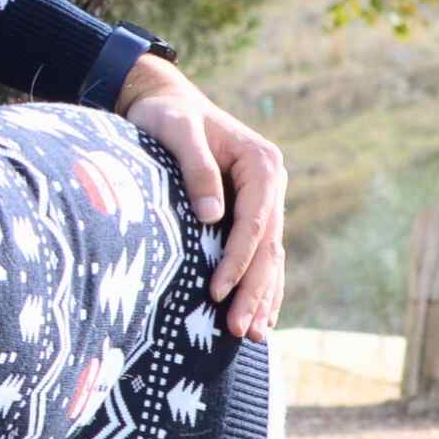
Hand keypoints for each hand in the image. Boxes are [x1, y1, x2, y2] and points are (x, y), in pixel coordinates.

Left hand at [118, 55, 286, 338]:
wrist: (167, 102)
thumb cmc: (168, 115)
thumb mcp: (177, 130)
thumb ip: (196, 167)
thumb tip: (212, 216)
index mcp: (262, 164)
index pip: (254, 223)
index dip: (238, 260)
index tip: (217, 292)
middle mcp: (271, 185)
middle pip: (267, 247)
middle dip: (254, 291)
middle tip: (239, 331)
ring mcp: (265, 202)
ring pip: (269, 257)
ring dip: (262, 297)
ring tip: (252, 336)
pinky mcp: (251, 215)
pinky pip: (261, 256)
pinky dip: (261, 286)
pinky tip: (259, 317)